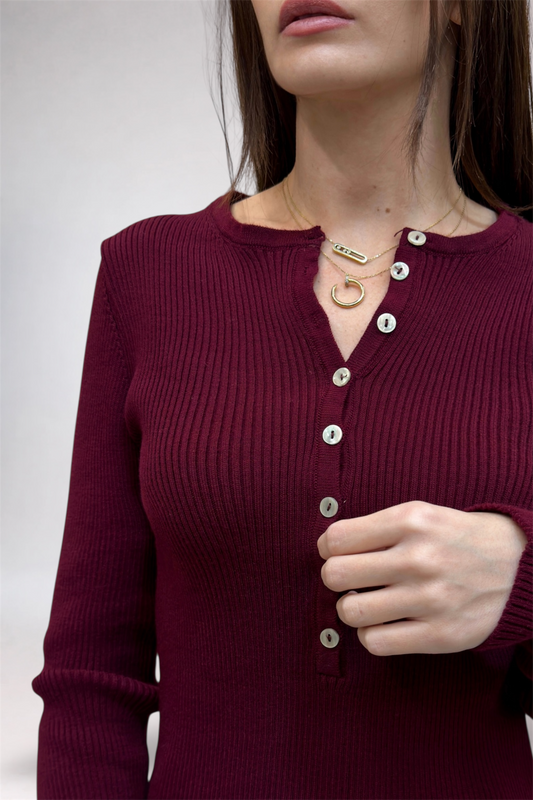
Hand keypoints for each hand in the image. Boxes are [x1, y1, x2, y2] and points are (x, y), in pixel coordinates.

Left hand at [316, 500, 527, 655]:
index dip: (328, 548)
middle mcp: (419, 558)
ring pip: (350, 612)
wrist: (518, 567)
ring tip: (367, 601)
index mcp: (411, 521)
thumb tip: (326, 549)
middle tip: (351, 578)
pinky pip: (375, 643)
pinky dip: (371, 634)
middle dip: (335, 577)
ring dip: (351, 608)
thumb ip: (375, 527)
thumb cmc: (455, 539)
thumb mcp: (421, 514)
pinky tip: (385, 622)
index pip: (336, 538)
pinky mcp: (441, 634)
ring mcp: (430, 598)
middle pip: (334, 575)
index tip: (338, 552)